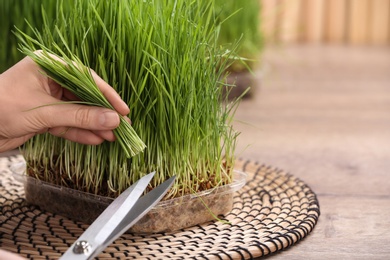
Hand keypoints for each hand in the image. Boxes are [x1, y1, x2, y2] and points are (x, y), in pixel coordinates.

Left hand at [0, 55, 129, 152]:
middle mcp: (50, 82)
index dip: (107, 95)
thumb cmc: (1, 108)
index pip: (86, 79)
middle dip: (102, 113)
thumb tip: (113, 120)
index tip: (123, 110)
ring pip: (77, 113)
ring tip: (113, 136)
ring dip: (94, 125)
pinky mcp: (44, 118)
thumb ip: (80, 116)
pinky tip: (96, 139)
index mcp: (49, 67)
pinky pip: (67, 125)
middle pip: (84, 97)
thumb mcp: (45, 112)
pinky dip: (80, 133)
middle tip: (122, 126)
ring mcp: (47, 101)